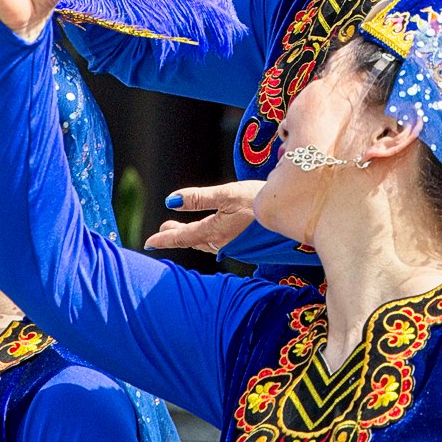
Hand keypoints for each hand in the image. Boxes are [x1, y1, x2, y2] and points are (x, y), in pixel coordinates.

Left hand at [145, 181, 263, 254]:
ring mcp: (236, 246)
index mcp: (214, 232)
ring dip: (192, 236)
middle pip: (193, 240)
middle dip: (177, 235)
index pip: (183, 237)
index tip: (148, 243)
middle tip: (163, 230)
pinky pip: (220, 243)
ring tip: (181, 230)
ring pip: (207, 242)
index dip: (164, 239)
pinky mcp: (247, 246)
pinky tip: (213, 232)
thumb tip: (171, 200)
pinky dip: (209, 238)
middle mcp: (223, 243)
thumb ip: (199, 198)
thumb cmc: (260, 201)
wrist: (293, 214)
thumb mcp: (228, 194)